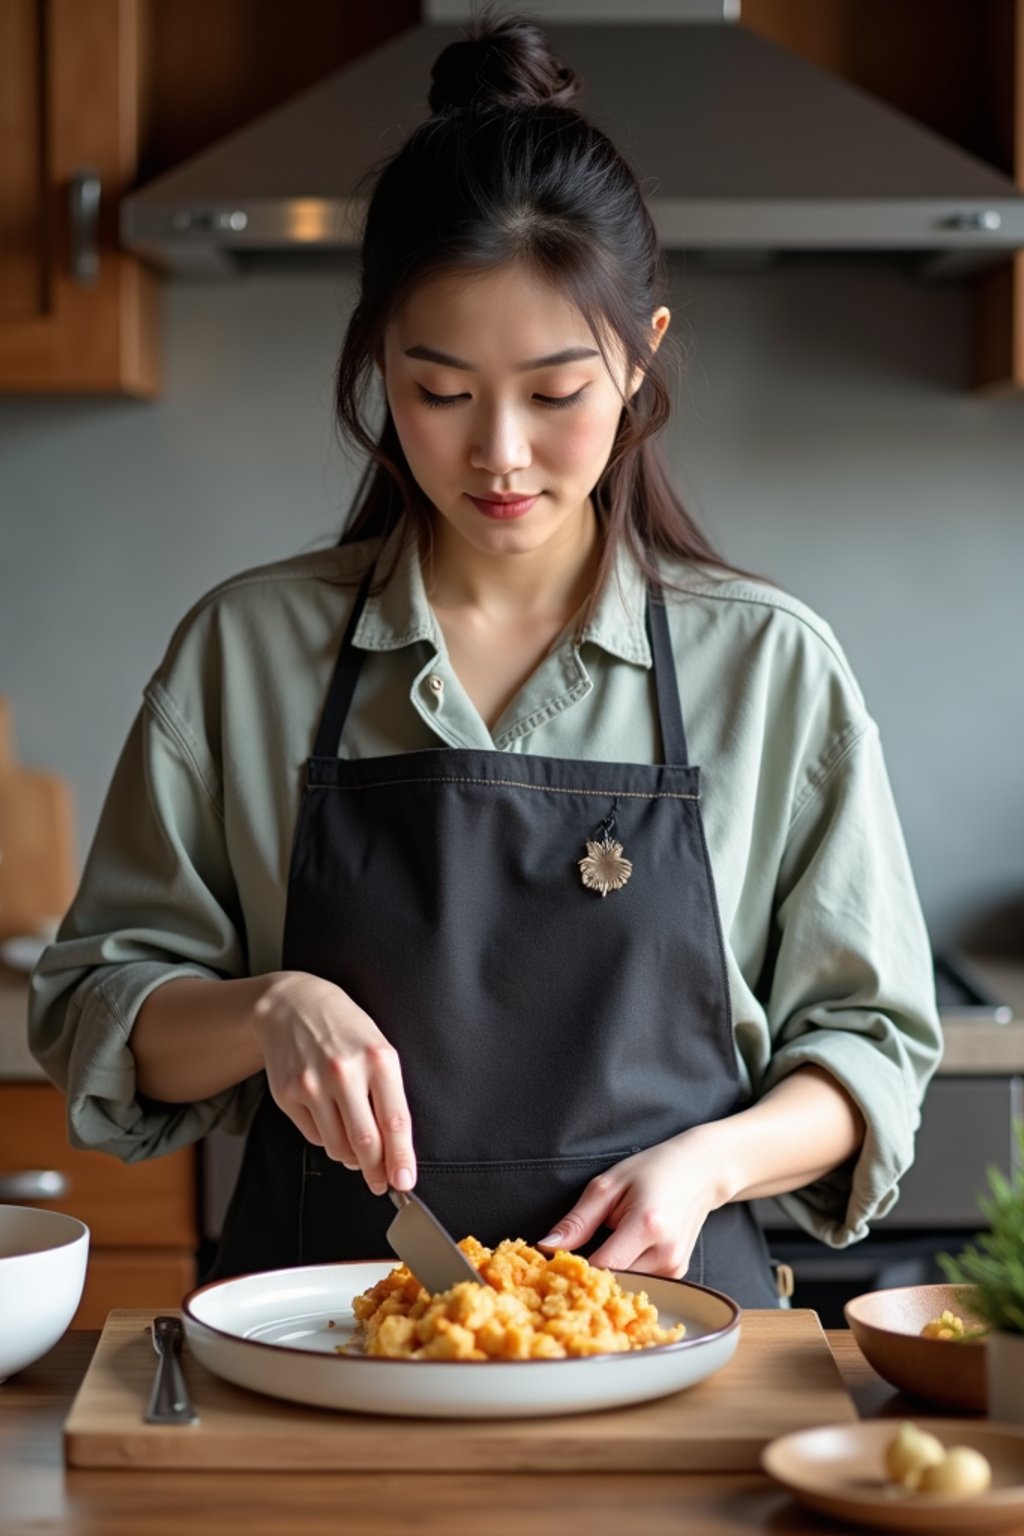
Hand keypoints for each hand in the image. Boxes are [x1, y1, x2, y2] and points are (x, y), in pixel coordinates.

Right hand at [251, 971, 414, 1196]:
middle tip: (380, 1184)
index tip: (405, 1181)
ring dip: (351, 1158)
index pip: (395, 1121)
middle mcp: (345, 1072)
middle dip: (376, 1171)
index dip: (401, 1157)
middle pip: (365, 1141)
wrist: (293, 1006)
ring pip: (338, 1146)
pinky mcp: (288, 1094)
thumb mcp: (377, 1050)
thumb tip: (394, 1148)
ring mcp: (313, 1084)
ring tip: (357, 1151)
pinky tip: (331, 1123)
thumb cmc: (344, 1030)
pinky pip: (315, 1137)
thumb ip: (389, 1095)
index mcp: (378, 1059)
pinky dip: (328, 1140)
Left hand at [536, 1128, 733, 1277]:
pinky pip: (642, 1283)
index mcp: (647, 1225)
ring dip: (609, 1275)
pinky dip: (626, 1273)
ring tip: (602, 1248)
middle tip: (574, 1257)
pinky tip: (622, 1253)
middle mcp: (665, 1253)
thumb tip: (547, 1246)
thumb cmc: (652, 1171)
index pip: (603, 1267)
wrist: (700, 1171)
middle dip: (590, 1275)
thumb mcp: (608, 1185)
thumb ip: (578, 1220)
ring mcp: (675, 1267)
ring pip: (627, 1286)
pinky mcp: (678, 1274)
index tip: (557, 1264)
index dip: (577, 1269)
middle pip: (614, 1282)